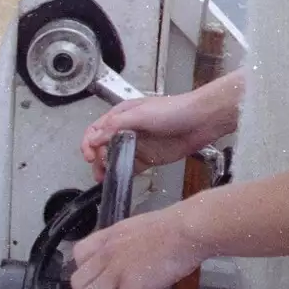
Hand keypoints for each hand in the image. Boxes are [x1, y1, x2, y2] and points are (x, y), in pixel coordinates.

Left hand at [69, 205, 203, 288]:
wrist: (188, 230)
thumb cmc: (174, 226)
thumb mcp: (140, 227)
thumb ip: (128, 242)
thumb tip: (131, 255)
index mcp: (111, 236)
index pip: (79, 254)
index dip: (78, 270)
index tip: (81, 281)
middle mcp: (108, 253)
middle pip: (77, 280)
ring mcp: (118, 272)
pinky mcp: (132, 288)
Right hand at [82, 94, 208, 181]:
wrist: (200, 121)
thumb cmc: (173, 110)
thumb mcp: (140, 114)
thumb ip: (116, 125)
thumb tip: (94, 138)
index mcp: (122, 115)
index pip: (96, 129)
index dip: (89, 143)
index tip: (90, 156)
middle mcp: (127, 129)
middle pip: (102, 146)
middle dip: (96, 159)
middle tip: (99, 170)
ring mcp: (138, 144)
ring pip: (114, 158)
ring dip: (107, 168)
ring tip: (105, 178)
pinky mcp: (148, 157)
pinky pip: (131, 167)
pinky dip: (123, 173)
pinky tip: (121, 178)